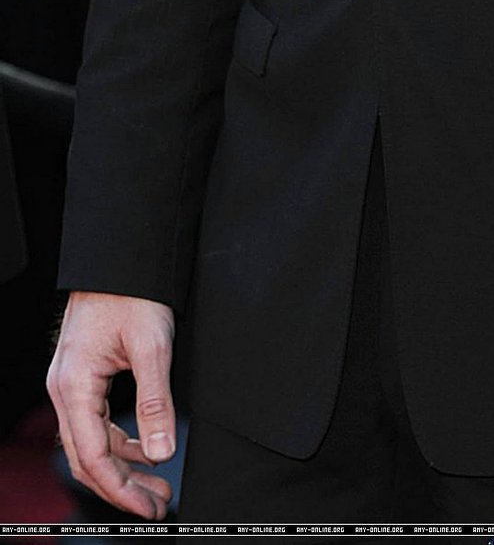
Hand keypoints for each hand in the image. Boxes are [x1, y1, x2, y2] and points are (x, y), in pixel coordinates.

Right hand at [47, 292, 175, 518]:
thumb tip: (161, 450)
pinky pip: (97, 421)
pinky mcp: (85, 376)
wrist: (122, 255)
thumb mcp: (152, 346)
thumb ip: (156, 403)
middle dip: (121, 485)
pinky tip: (143, 449)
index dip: (120, 489)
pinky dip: (119, 440)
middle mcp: (66, 389)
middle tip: (155, 502)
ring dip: (123, 465)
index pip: (92, 456)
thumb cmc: (132, 291)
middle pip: (87, 456)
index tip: (146, 506)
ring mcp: (73, 383)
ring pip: (92, 441)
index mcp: (74, 386)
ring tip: (155, 483)